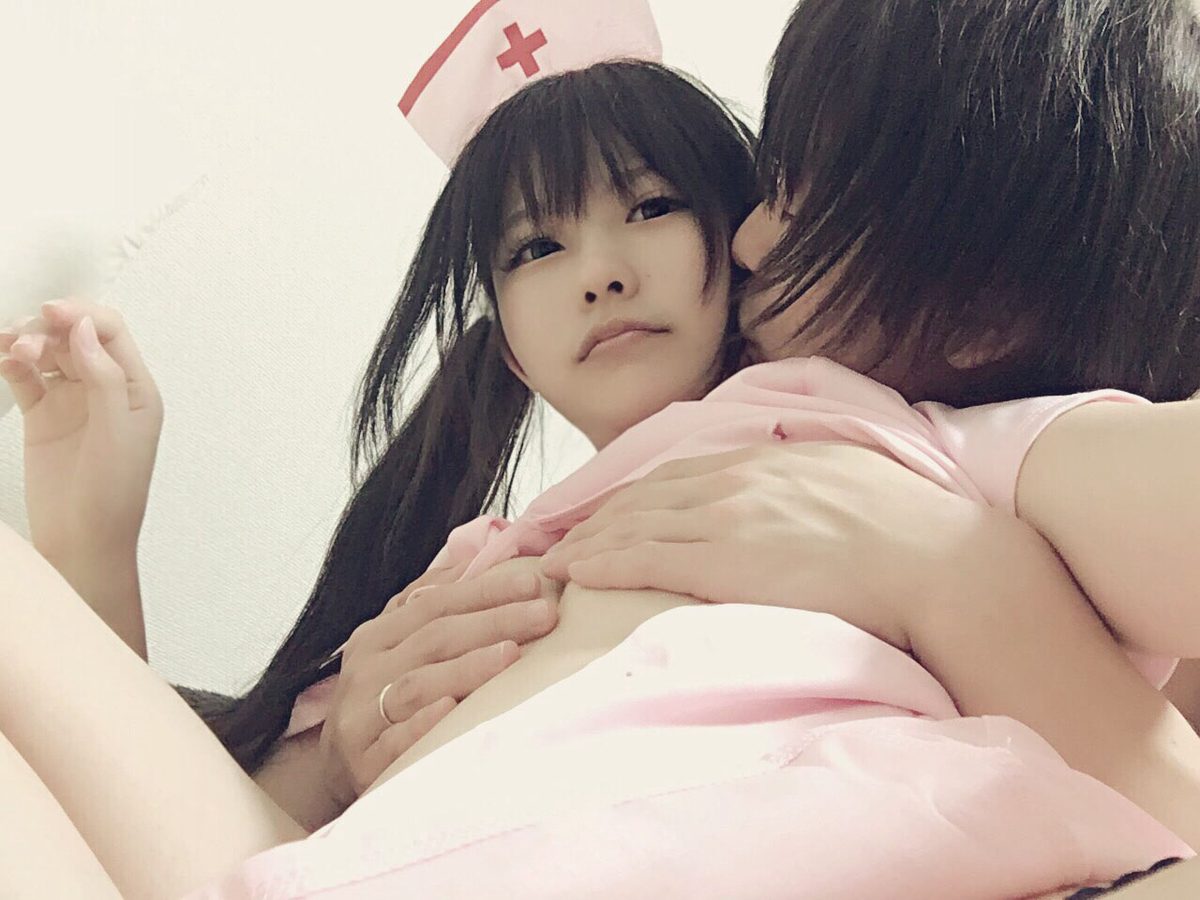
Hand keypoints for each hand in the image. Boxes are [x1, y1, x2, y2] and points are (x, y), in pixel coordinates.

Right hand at [0, 300, 162, 565]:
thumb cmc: (113, 494)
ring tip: (13, 351)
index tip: (51, 311)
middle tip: (26, 341)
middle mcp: (106, 390)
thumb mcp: (117, 432)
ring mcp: (73, 401)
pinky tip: (6, 361)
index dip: (81, 314)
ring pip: (48, 353)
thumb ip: (105, 377)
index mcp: (136, 389)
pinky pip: (26, 377)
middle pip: (75, 337)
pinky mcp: (43, 417)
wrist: (84, 541)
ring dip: (29, 341)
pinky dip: (14, 363)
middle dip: (49, 328)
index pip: (110, 333)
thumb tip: (83, 328)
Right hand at [317, 558, 561, 810]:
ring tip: (512, 654)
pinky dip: (423, 724)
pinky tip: (452, 710)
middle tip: (544, 614)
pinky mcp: (365, 762)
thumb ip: (433, 600)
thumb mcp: (398, 646)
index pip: (436, 601)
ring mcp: (362, 716)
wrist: (337, 770)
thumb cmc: (384, 698)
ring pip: (417, 684)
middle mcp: (367, 669)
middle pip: (435, 637)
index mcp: (378, 635)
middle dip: (494, 621)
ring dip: (467, 668)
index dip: (485, 590)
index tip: (534, 583)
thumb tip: (482, 554)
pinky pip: (396, 741)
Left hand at [541, 442, 992, 651]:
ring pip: (636, 526)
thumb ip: (804, 476)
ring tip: (554, 559)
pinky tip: (576, 572)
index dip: (633, 494)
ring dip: (589, 541)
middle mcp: (736, 481)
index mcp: (765, 460)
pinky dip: (603, 563)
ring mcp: (728, 519)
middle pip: (645, 496)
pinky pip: (645, 559)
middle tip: (560, 535)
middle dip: (597, 516)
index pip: (677, 474)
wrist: (939, 561)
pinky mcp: (725, 562)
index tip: (606, 510)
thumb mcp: (849, 474)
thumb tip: (793, 488)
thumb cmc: (909, 527)